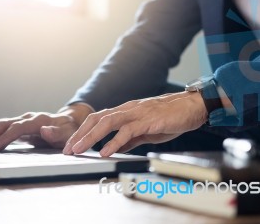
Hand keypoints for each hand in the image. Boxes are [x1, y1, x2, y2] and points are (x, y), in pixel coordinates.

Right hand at [0, 104, 92, 150]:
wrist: (68, 122)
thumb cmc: (68, 130)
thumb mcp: (68, 134)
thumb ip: (56, 133)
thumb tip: (44, 131)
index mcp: (39, 120)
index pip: (19, 128)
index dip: (6, 137)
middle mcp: (28, 118)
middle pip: (4, 123)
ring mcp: (21, 120)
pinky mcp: (17, 125)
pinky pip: (0, 126)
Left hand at [63, 92, 207, 156]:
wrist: (191, 107)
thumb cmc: (170, 117)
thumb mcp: (145, 131)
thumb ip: (129, 139)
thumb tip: (115, 148)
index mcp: (125, 112)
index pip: (97, 119)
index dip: (82, 132)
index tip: (72, 146)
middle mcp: (127, 109)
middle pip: (96, 119)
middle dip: (79, 134)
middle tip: (68, 149)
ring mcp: (137, 113)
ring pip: (107, 122)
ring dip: (90, 137)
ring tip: (79, 150)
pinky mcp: (148, 120)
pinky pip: (127, 130)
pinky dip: (114, 141)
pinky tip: (106, 151)